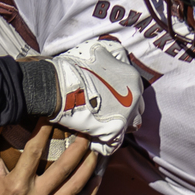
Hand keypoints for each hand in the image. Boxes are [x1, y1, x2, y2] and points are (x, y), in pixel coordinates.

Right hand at [0, 122, 97, 194]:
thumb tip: (3, 111)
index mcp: (15, 185)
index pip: (34, 151)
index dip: (44, 131)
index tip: (52, 114)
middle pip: (63, 170)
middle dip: (78, 148)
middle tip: (86, 129)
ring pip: (75, 187)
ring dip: (89, 167)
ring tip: (96, 149)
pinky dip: (90, 191)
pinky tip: (98, 176)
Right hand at [46, 38, 142, 154]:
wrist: (59, 84)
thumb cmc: (75, 67)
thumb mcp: (97, 50)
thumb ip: (110, 55)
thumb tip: (114, 54)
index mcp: (132, 77)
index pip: (135, 92)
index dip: (122, 96)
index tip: (109, 99)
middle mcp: (135, 96)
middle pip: (136, 110)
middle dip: (123, 112)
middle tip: (105, 113)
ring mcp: (126, 115)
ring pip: (129, 128)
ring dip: (117, 127)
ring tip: (102, 126)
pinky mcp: (114, 131)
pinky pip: (113, 143)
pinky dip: (104, 143)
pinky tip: (94, 138)